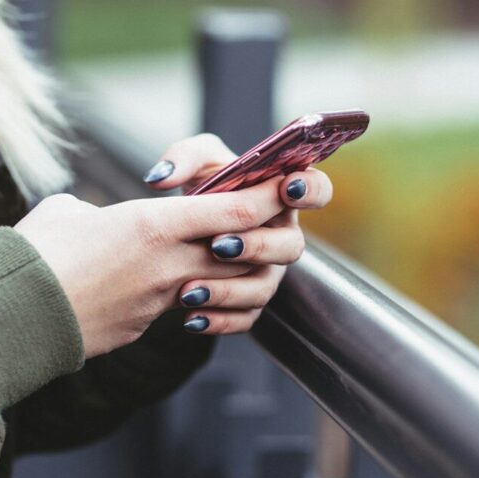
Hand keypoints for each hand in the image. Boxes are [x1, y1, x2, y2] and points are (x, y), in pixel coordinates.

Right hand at [15, 176, 301, 357]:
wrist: (13, 319)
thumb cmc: (34, 255)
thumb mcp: (68, 212)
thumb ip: (99, 211)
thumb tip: (98, 221)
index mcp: (154, 225)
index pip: (236, 210)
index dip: (267, 196)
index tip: (284, 183)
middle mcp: (169, 264)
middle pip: (243, 250)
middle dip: (260, 235)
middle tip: (260, 220)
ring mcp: (161, 301)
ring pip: (223, 284)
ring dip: (231, 271)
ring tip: (220, 256)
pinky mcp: (145, 327)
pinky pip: (187, 310)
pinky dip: (195, 298)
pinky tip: (181, 290)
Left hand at [142, 133, 333, 335]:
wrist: (180, 229)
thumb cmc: (202, 186)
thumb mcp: (194, 162)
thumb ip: (183, 157)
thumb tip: (161, 178)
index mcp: (281, 196)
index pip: (317, 190)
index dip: (310, 190)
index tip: (286, 188)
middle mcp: (281, 236)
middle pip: (291, 246)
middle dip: (257, 246)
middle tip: (218, 244)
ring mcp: (268, 272)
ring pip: (264, 288)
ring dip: (229, 290)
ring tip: (190, 289)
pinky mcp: (249, 301)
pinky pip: (244, 318)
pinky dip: (218, 320)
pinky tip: (190, 317)